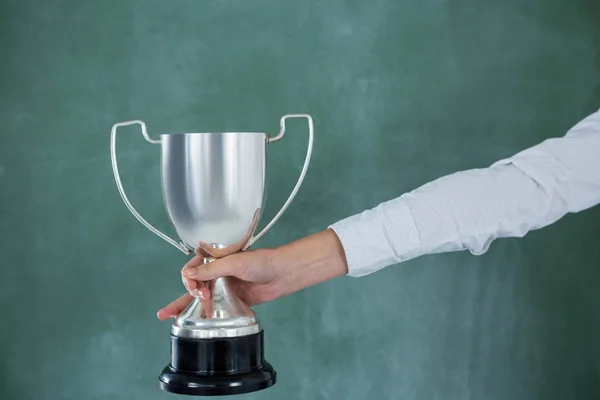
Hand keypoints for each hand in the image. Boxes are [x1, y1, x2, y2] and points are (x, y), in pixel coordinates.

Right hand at [156, 229, 348, 319]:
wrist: (282, 274)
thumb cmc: (261, 262)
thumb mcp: (235, 262)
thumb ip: (211, 269)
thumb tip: (188, 275)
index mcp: (216, 258)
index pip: (193, 267)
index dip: (189, 278)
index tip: (193, 286)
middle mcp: (218, 272)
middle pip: (194, 284)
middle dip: (185, 294)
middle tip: (189, 302)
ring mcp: (224, 286)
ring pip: (202, 297)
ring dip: (189, 305)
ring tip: (175, 317)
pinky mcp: (232, 299)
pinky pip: (216, 307)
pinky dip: (206, 313)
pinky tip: (196, 321)